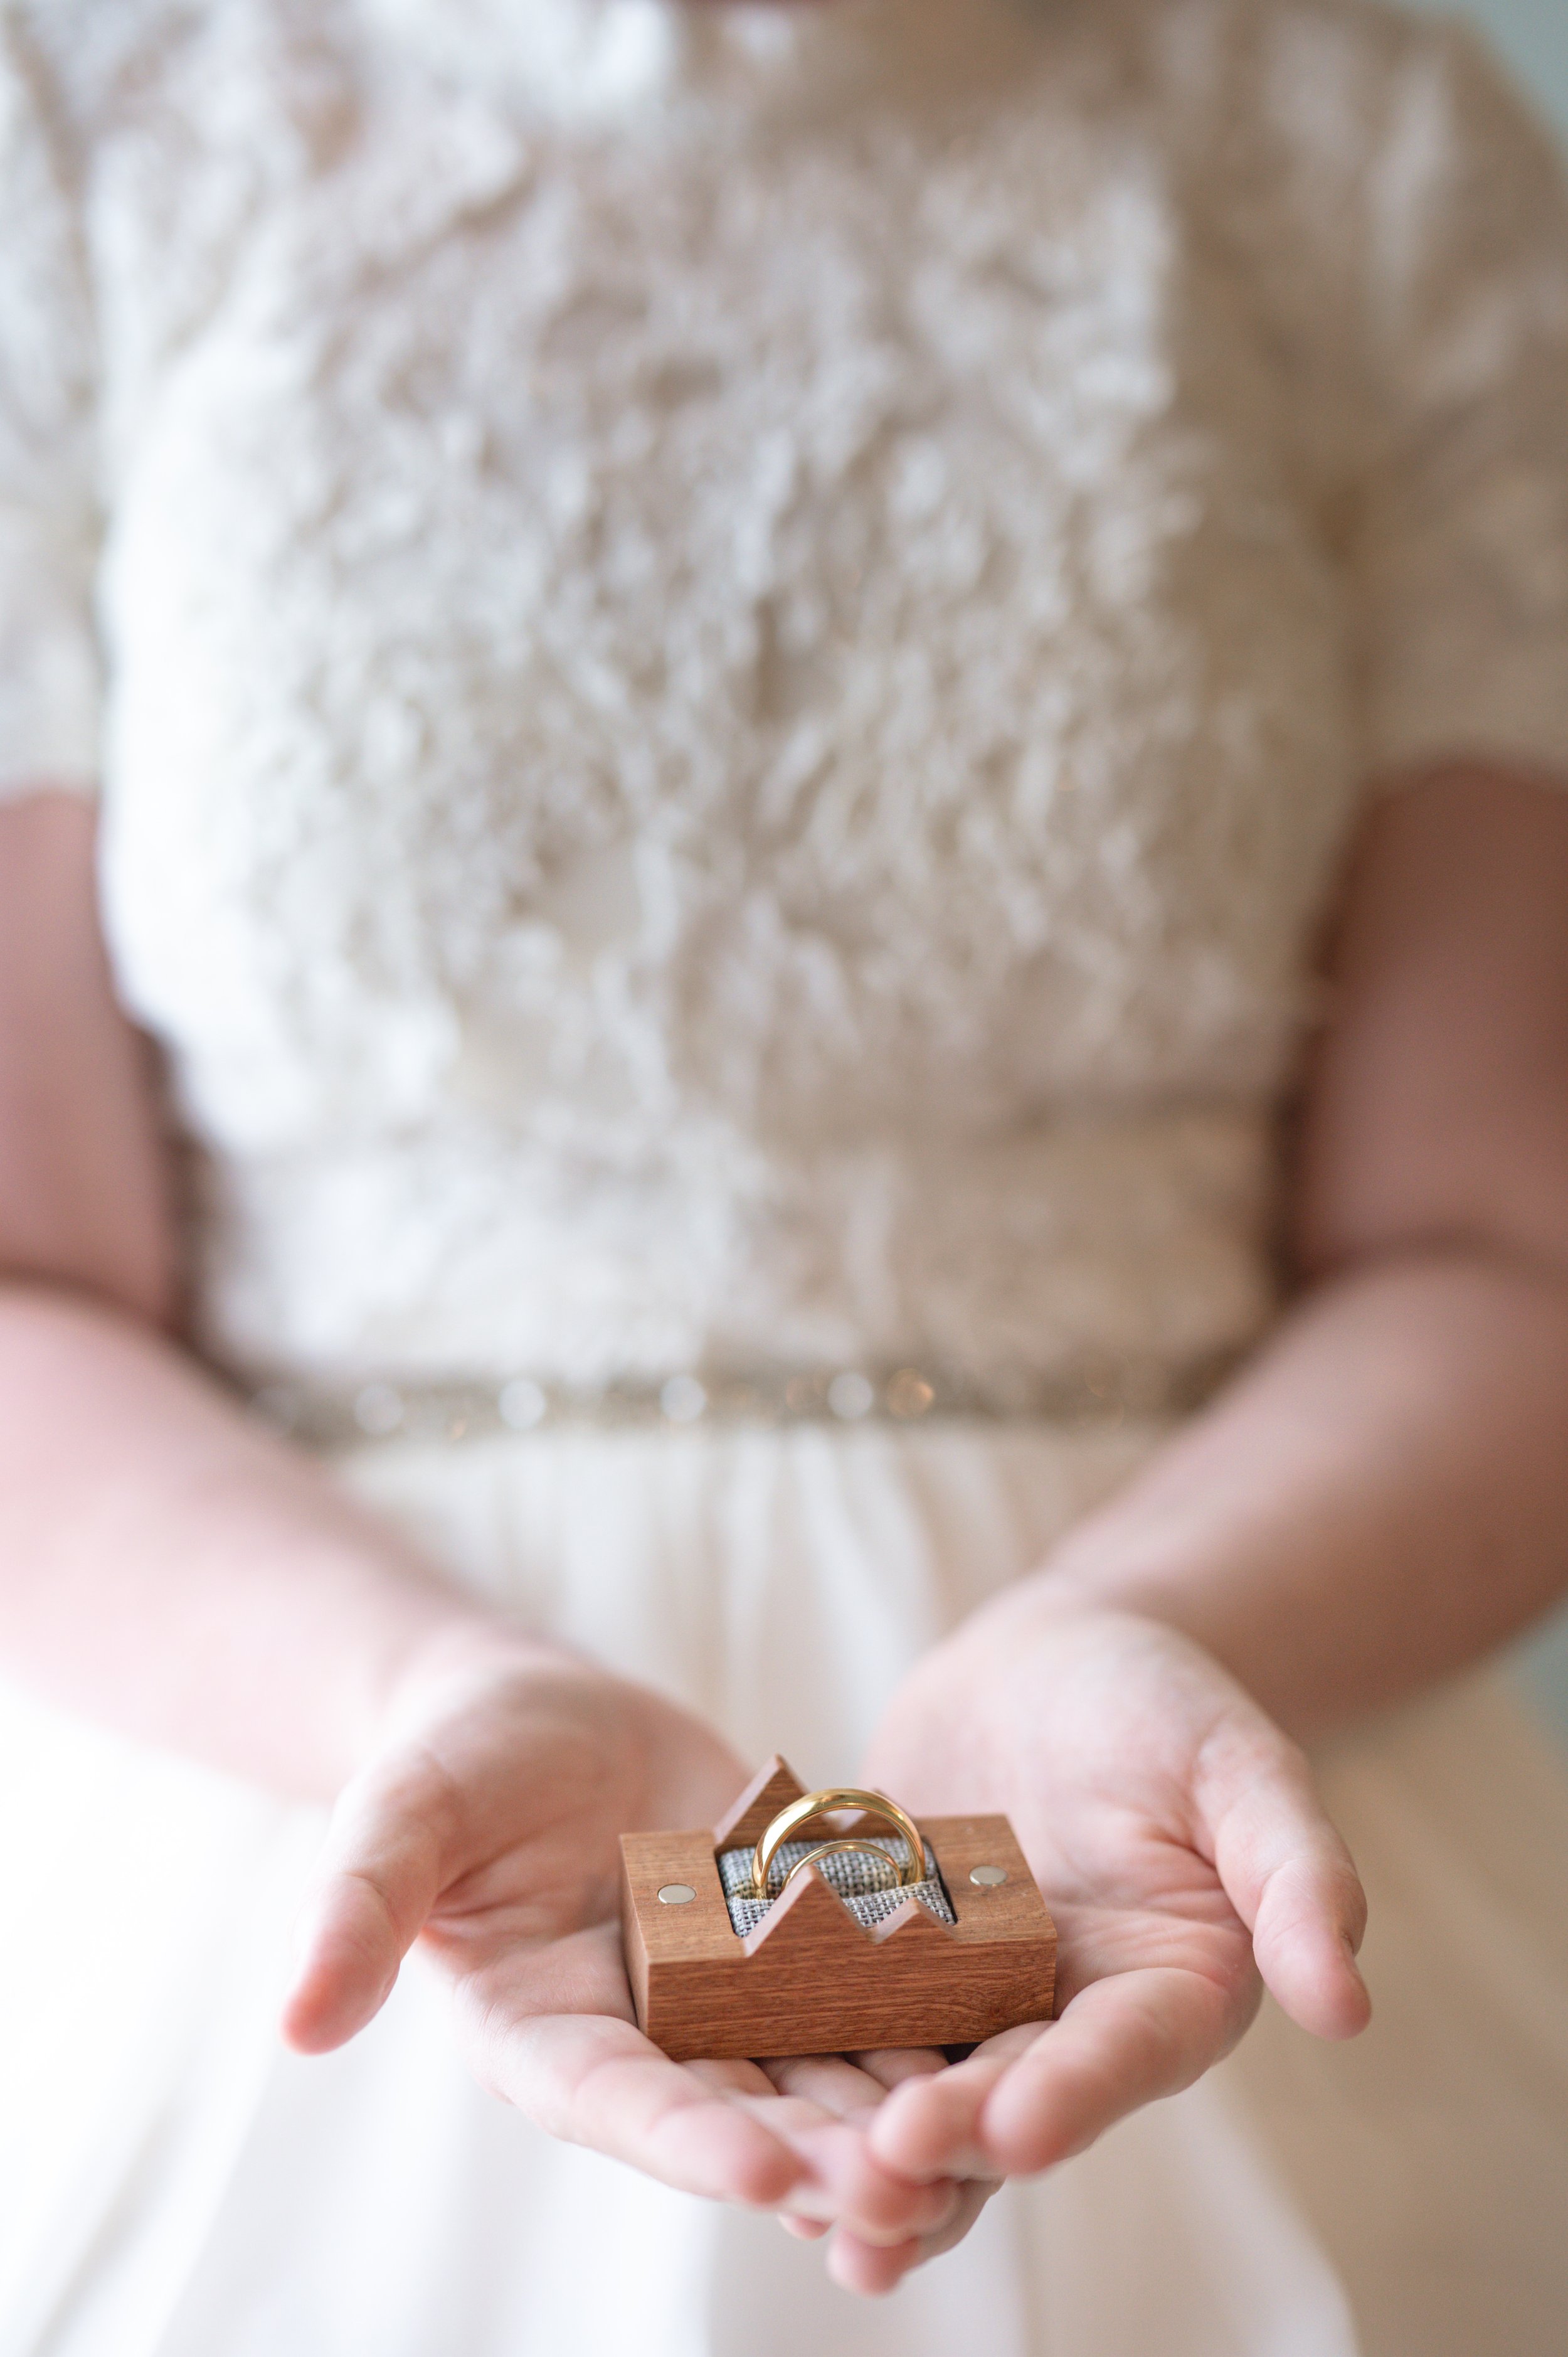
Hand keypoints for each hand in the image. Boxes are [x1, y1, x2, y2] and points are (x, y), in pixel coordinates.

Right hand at [281, 1632, 960, 2272]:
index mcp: (545, 2037)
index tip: (768, 2170)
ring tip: (983, 2130)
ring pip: (821, 2067)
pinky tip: (1007, 2022)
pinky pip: (866, 1984)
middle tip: (914, 2180)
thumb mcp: (396, 1818)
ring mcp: (726, 1998)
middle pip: (742, 2111)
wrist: (537, 1713)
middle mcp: (647, 2040)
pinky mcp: (791, 1940)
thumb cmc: (451, 1762)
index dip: (692, 2141)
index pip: (622, 2106)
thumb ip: (357, 1910)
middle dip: (825, 2150)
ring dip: (897, 2104)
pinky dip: (928, 2010)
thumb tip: (292, 2020)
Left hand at [855, 1596, 1369, 2202]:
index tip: (1015, 2129)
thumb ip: (1295, 1875)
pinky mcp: (883, 1968)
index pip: (1121, 2058)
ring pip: (918, 2096)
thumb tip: (1349, 2005)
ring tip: (809, 2202)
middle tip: (881, 2176)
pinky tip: (735, 2100)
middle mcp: (1065, 2023)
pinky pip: (836, 2022)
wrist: (1054, 1659)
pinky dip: (797, 2066)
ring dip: (867, 2154)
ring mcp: (968, 2003)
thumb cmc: (1166, 1702)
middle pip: (1007, 2100)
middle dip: (948, 2143)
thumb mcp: (1241, 1766)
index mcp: (1166, 1994)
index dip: (1071, 2097)